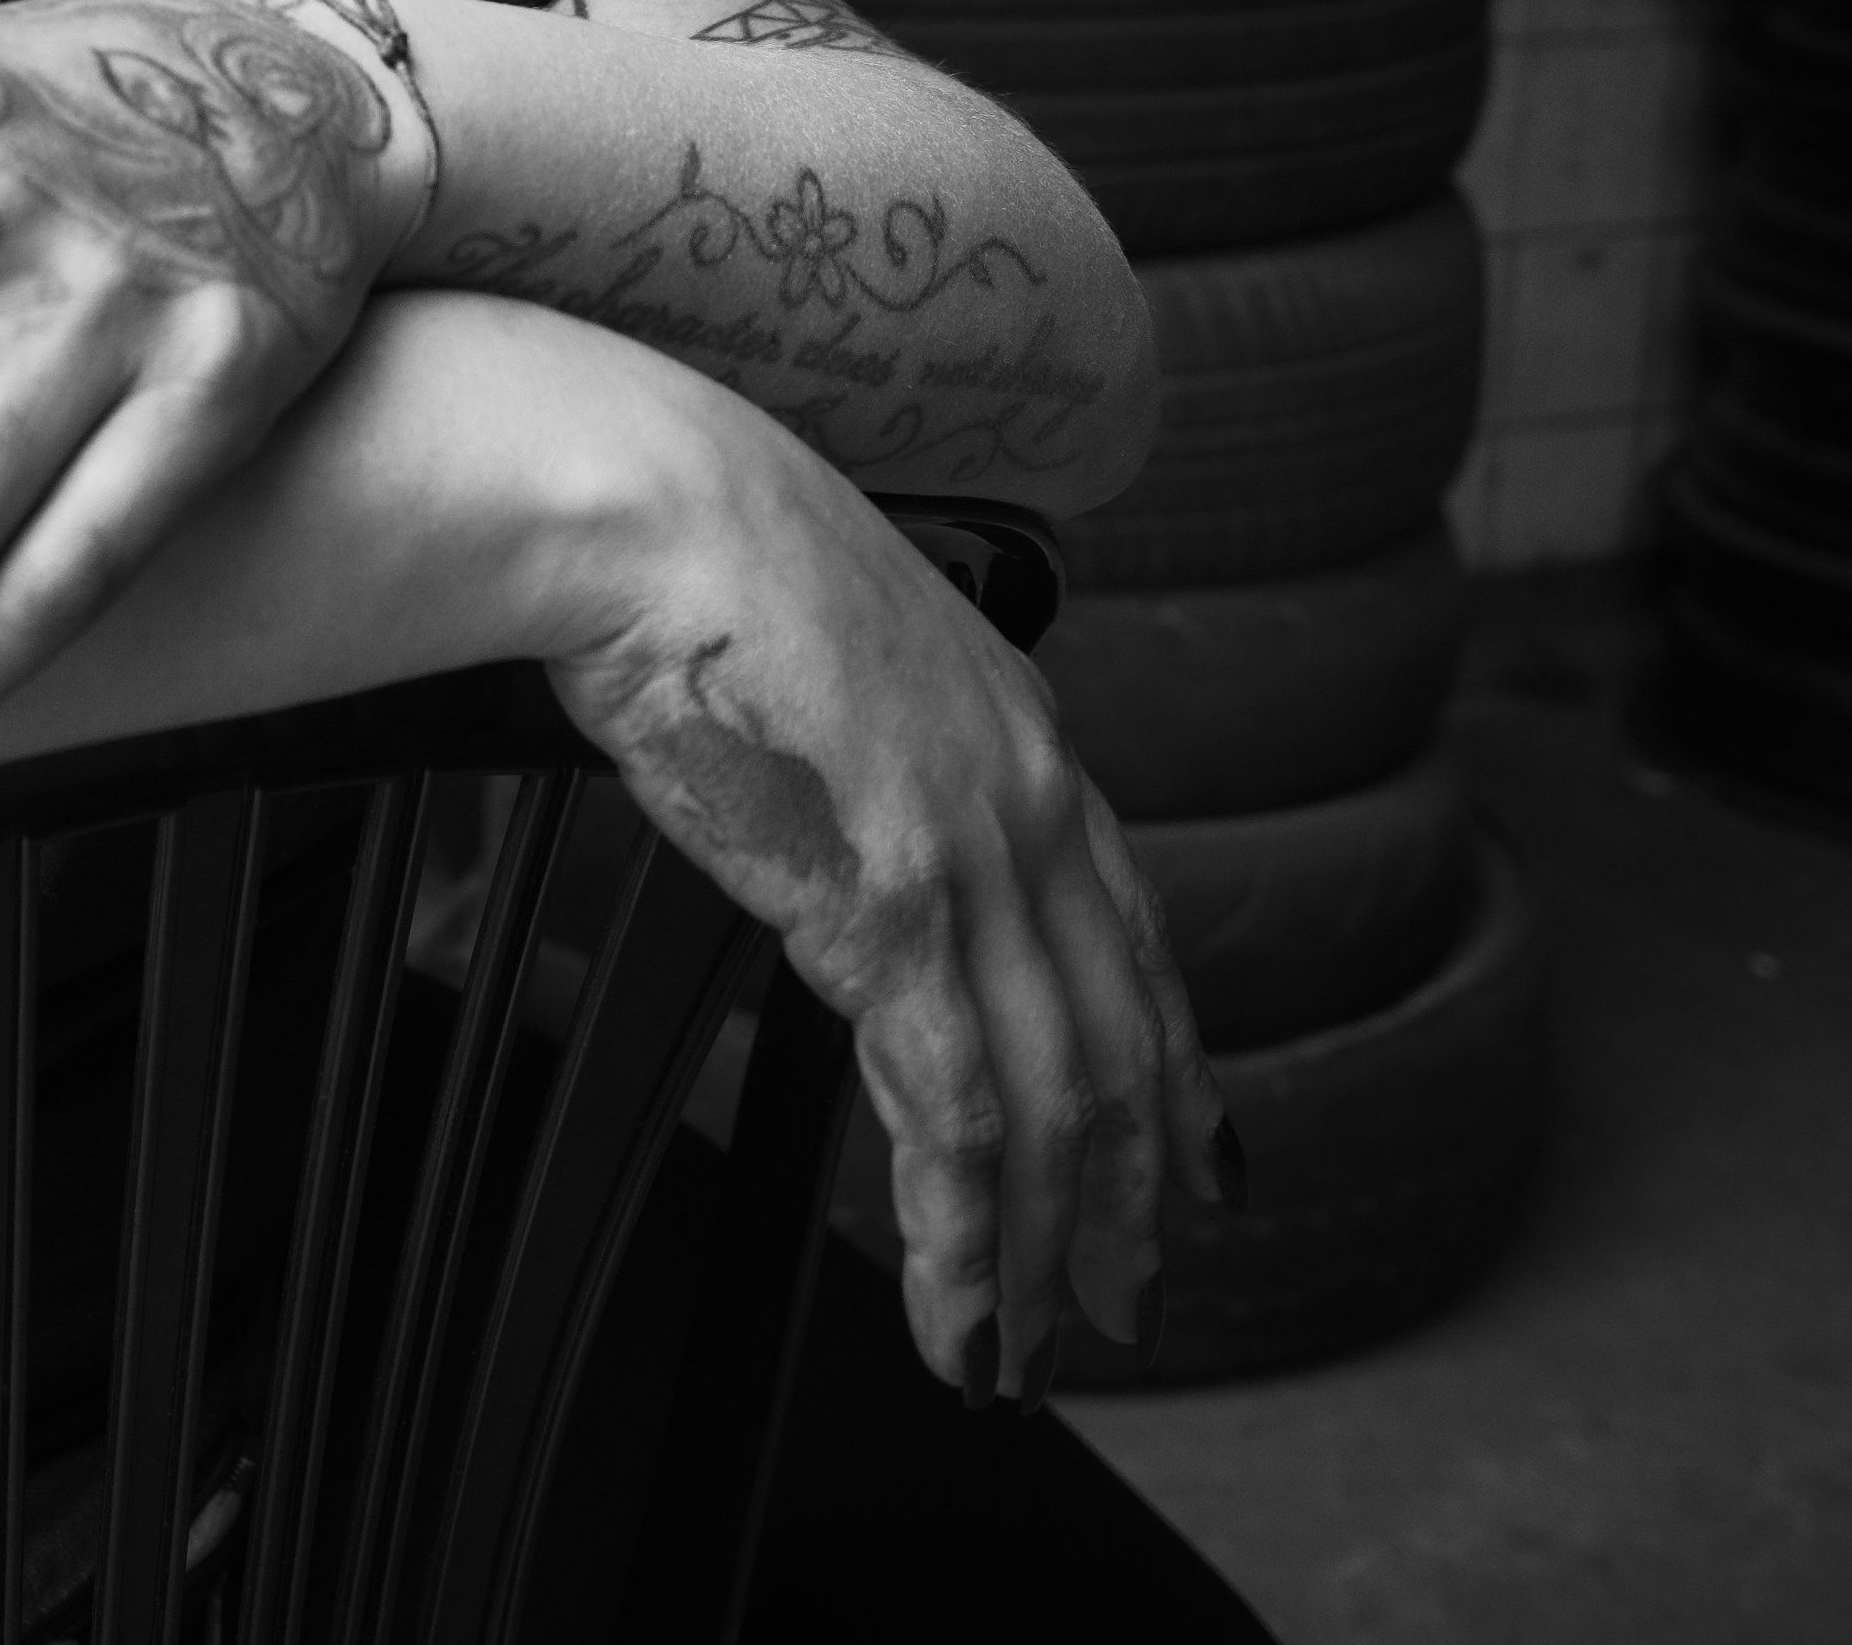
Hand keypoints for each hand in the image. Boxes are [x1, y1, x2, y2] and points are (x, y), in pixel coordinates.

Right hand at [546, 388, 1227, 1397]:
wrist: (649, 503)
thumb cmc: (691, 544)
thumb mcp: (824, 635)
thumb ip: (864, 728)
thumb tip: (829, 786)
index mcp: (1020, 730)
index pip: (1135, 931)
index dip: (1175, 1061)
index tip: (1202, 1156)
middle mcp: (1030, 800)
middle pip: (1117, 1040)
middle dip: (1129, 1191)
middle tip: (1124, 1301)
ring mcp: (973, 858)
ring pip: (1052, 1101)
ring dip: (1045, 1247)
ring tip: (1025, 1348)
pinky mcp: (893, 910)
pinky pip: (955, 1114)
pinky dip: (965, 1235)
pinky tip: (956, 1308)